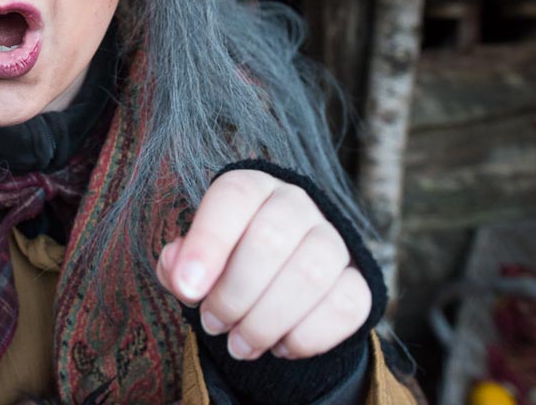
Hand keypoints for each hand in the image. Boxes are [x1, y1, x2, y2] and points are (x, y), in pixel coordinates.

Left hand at [156, 169, 371, 361]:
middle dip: (234, 294)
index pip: (235, 197)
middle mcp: (296, 204)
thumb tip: (177, 270)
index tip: (189, 290)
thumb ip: (178, 264)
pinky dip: (305, 338)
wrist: (277, 284)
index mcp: (252, 188)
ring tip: (238, 344)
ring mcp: (333, 240)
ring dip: (265, 321)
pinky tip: (279, 347)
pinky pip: (343, 308)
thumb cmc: (226, 265)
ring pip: (310, 276)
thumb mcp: (194, 262)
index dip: (209, 243)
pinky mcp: (358, 280)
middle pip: (271, 239)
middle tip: (213, 324)